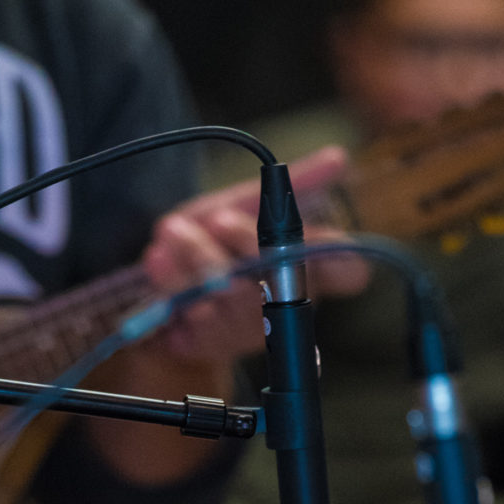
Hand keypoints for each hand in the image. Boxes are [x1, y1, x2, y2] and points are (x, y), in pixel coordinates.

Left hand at [143, 145, 368, 361]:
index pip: (347, 272)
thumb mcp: (245, 205)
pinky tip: (162, 264)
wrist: (155, 291)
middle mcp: (282, 309)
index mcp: (303, 272)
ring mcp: (245, 333)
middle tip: (219, 219)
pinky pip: (193, 314)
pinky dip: (173, 283)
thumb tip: (339, 157)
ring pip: (233, 296)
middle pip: (283, 282)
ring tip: (173, 231)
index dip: (340, 260)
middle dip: (248, 246)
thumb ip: (289, 185)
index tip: (306, 237)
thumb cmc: (211, 244)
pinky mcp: (207, 346)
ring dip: (200, 258)